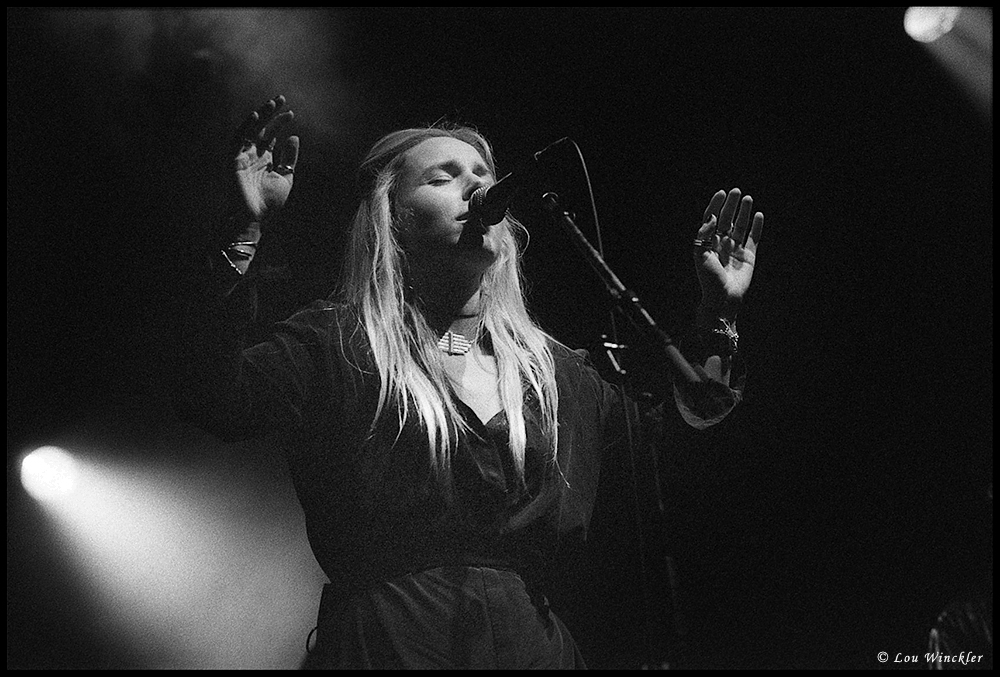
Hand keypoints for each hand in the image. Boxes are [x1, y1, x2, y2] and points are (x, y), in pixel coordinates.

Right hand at [231, 95, 298, 226]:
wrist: (256, 218)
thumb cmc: (269, 202)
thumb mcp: (285, 177)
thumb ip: (289, 158)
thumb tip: (294, 136)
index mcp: (263, 158)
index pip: (270, 135)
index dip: (279, 122)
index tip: (291, 113)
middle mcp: (252, 154)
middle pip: (260, 128)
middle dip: (270, 113)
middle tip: (280, 98)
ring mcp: (242, 156)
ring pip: (249, 130)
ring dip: (260, 115)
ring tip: (272, 103)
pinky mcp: (234, 160)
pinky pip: (238, 140)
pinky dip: (246, 127)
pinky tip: (256, 116)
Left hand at [692, 188, 763, 319]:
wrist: (723, 298)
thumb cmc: (708, 279)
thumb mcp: (700, 255)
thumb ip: (704, 234)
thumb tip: (712, 216)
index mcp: (708, 243)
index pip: (711, 219)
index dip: (715, 206)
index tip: (721, 193)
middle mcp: (721, 244)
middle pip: (726, 219)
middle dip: (730, 205)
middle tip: (736, 191)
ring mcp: (735, 250)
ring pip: (740, 226)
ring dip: (743, 212)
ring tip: (747, 198)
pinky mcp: (748, 256)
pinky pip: (753, 238)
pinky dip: (757, 227)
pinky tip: (758, 215)